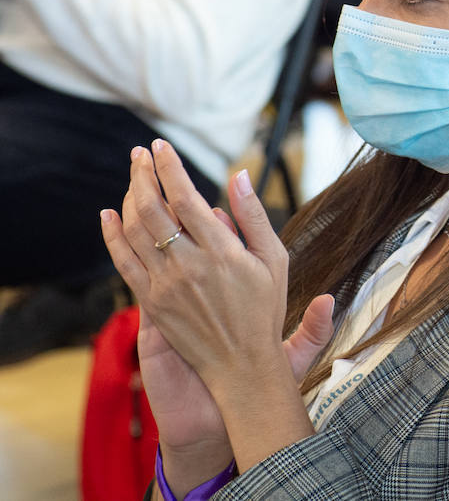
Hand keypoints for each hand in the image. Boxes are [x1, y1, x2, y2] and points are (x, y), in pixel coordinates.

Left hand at [102, 143, 317, 474]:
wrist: (242, 365)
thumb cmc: (265, 310)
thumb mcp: (275, 260)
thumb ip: (254, 216)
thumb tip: (239, 176)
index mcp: (223, 252)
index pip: (186, 198)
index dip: (170, 169)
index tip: (163, 146)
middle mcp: (190, 266)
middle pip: (154, 209)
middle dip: (143, 174)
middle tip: (142, 153)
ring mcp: (166, 285)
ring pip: (136, 231)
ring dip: (129, 197)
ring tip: (132, 174)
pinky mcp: (151, 303)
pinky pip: (124, 262)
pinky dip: (112, 235)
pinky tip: (109, 215)